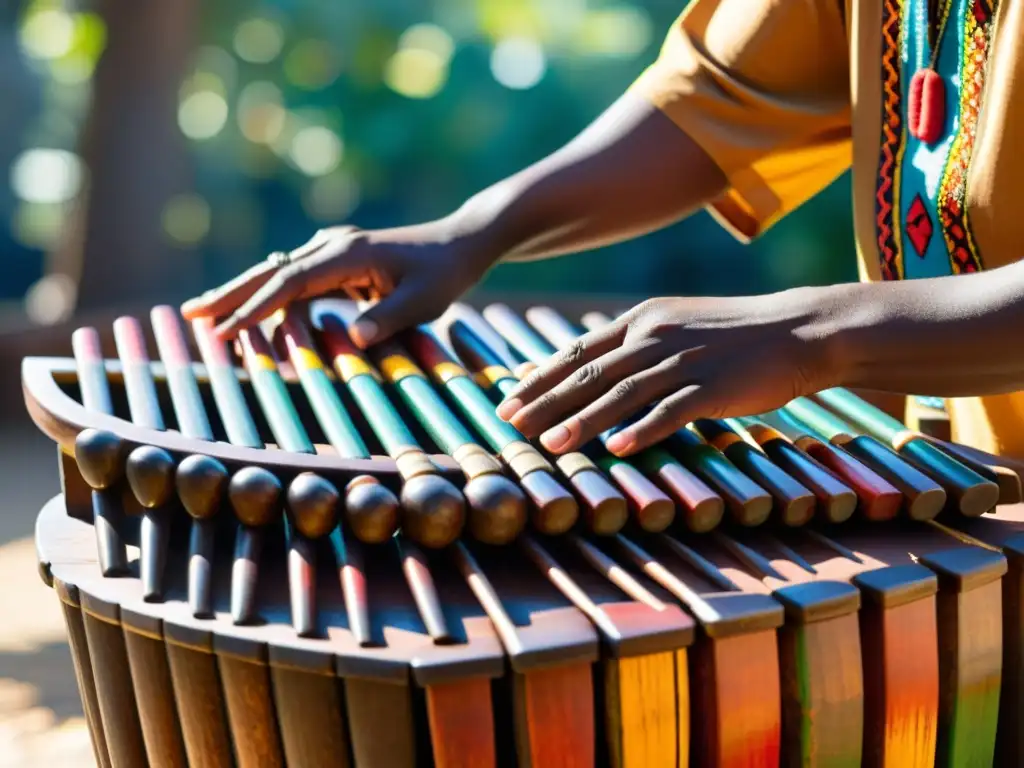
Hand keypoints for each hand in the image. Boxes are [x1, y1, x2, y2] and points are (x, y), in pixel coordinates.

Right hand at [181, 223, 496, 346]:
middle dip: (231, 296)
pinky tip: (248, 310)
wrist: (459, 242)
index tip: (226, 332)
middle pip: (271, 272)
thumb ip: (389, 318)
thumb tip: (353, 338)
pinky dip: (268, 296)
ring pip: (277, 273)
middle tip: (190, 316)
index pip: (290, 283)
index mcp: (348, 254)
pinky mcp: (338, 260)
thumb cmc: (444, 273)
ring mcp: (333, 250)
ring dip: (243, 294)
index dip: (256, 308)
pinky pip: (295, 280)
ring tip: (205, 316)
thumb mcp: (424, 301)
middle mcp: (333, 246)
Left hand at [496, 293, 843, 455]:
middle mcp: (655, 335)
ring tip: (550, 444)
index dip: (540, 378)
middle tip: (510, 425)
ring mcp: (684, 360)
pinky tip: (616, 450)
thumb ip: (631, 345)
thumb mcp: (674, 325)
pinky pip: (671, 411)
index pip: (578, 351)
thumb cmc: (731, 334)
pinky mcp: (714, 385)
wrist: (798, 329)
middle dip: (545, 401)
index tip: (508, 399)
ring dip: (583, 421)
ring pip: (623, 393)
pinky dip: (642, 430)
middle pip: (590, 373)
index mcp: (641, 319)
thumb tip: (587, 368)